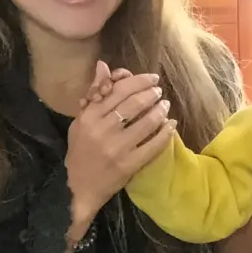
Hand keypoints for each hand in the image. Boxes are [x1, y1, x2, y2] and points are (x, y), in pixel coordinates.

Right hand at [65, 63, 174, 225]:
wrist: (80, 187)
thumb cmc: (80, 151)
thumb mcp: (81, 121)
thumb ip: (94, 94)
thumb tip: (103, 65)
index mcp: (89, 117)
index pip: (118, 91)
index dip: (138, 81)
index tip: (151, 79)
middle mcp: (102, 130)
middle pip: (134, 104)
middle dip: (151, 94)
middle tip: (159, 91)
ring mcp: (117, 148)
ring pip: (146, 122)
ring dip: (160, 110)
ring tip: (165, 105)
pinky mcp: (129, 165)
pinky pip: (153, 145)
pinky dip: (165, 133)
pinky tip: (171, 125)